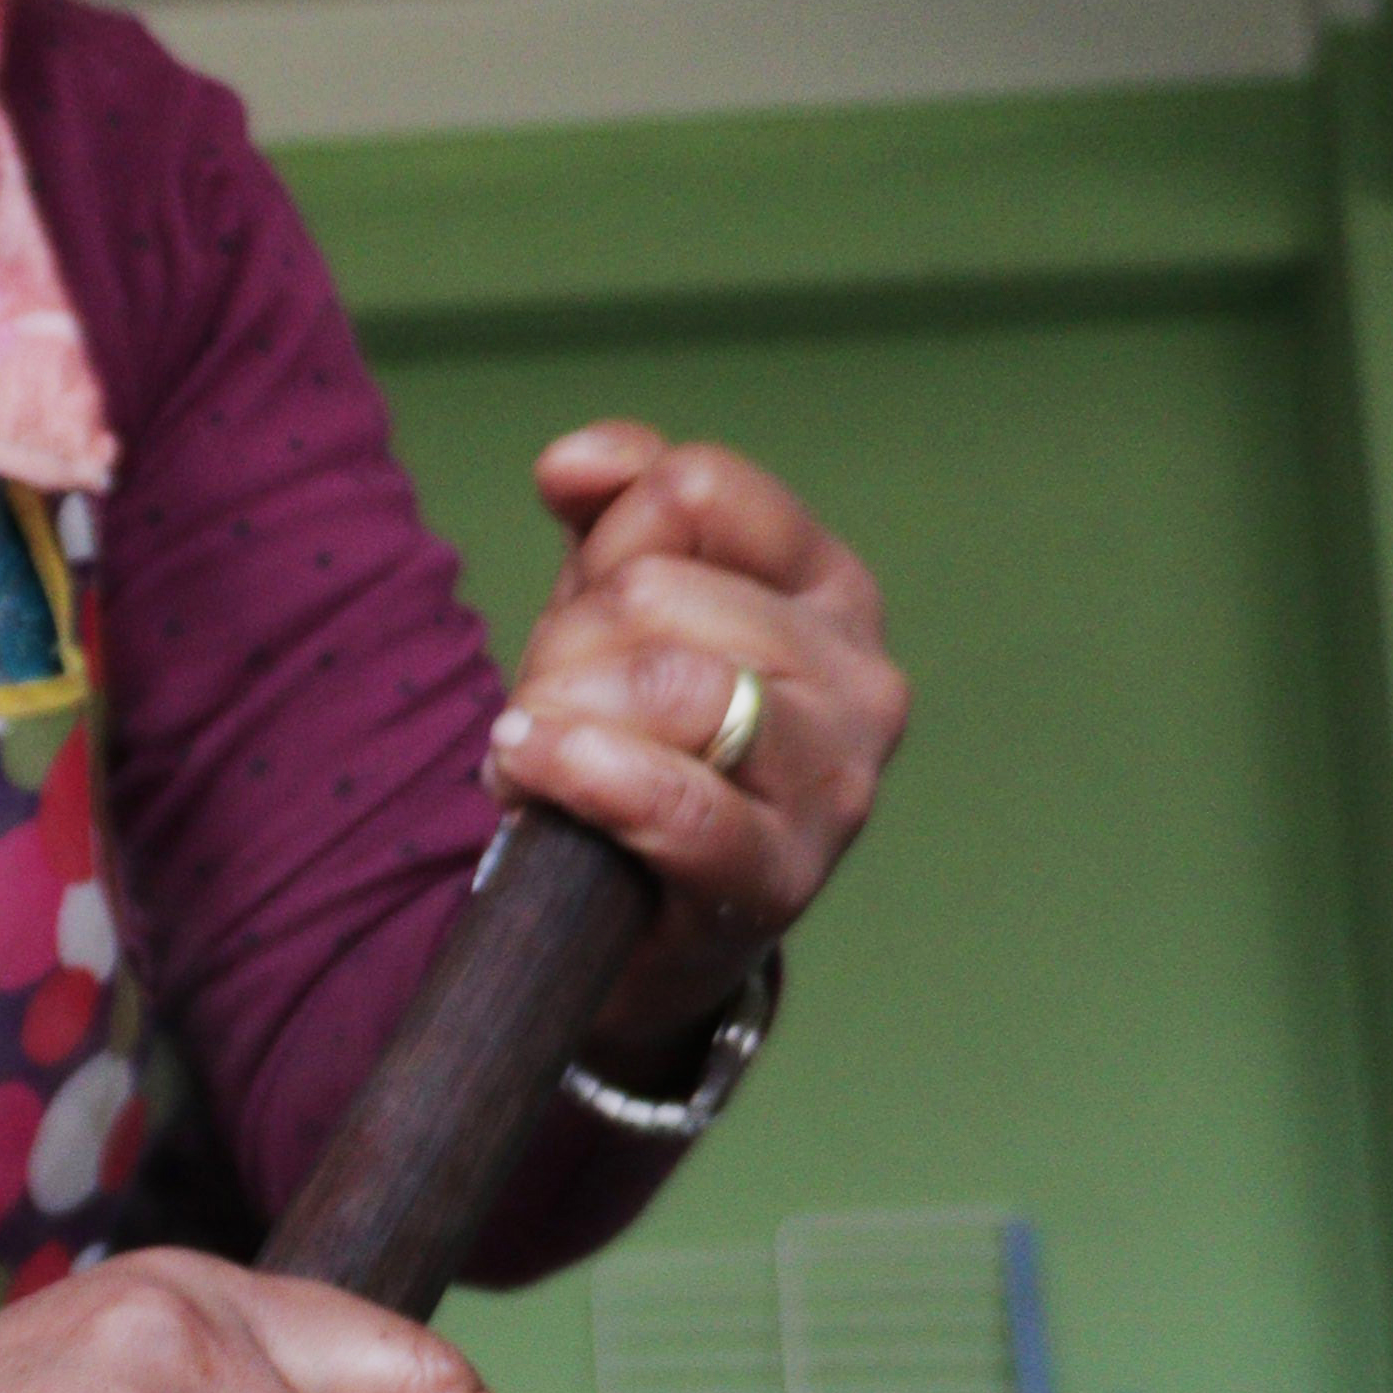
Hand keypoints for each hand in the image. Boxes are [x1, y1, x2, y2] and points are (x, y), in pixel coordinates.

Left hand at [489, 423, 907, 1060]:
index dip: (605, 539)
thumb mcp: (621, 607)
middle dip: (565, 646)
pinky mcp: (783, 877)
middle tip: (545, 708)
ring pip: (668, 681)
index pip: (695, 490)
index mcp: (830, 587)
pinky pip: (673, 798)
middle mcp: (860, 675)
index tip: (582, 602)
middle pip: (658, 590)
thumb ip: (614, 509)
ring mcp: (835, 780)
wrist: (638, 927)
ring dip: (560, 714)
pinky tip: (532, 776)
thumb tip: (572, 464)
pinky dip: (578, 776)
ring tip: (533, 753)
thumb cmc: (638, 748)